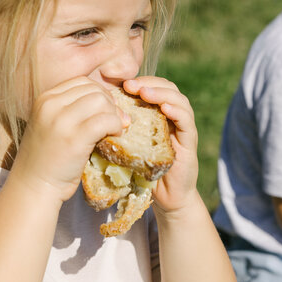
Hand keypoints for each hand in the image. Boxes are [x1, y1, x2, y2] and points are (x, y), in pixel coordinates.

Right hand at [9, 77, 127, 205]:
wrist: (33, 186)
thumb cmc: (46, 159)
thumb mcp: (51, 125)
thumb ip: (71, 110)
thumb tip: (109, 102)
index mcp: (45, 99)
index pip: (82, 82)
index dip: (100, 93)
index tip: (105, 111)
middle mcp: (51, 105)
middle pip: (94, 90)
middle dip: (110, 104)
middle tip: (114, 122)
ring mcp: (62, 121)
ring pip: (102, 102)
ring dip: (114, 115)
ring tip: (114, 129)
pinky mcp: (75, 138)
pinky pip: (106, 120)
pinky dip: (116, 126)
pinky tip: (115, 136)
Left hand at [122, 77, 198, 213]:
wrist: (165, 199)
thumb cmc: (141, 172)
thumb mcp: (125, 146)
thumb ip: (116, 130)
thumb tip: (91, 116)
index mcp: (156, 115)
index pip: (152, 88)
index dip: (138, 82)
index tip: (120, 84)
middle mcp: (172, 117)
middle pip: (167, 88)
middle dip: (149, 83)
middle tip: (131, 85)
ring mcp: (182, 128)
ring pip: (179, 100)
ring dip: (162, 93)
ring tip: (145, 93)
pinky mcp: (190, 141)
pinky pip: (186, 121)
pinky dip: (177, 111)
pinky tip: (165, 108)